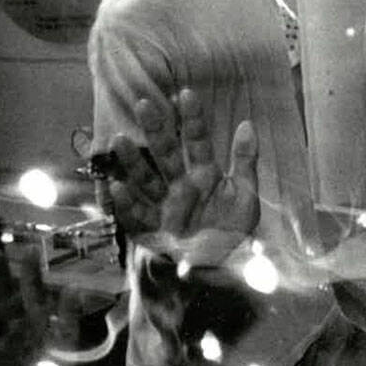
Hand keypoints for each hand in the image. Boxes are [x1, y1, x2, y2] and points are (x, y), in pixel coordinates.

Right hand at [110, 89, 258, 265]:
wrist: (216, 272)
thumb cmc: (230, 232)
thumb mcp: (245, 196)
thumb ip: (245, 162)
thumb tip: (247, 124)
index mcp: (204, 175)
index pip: (197, 141)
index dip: (192, 119)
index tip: (186, 94)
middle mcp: (180, 185)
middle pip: (166, 153)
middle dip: (156, 130)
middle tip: (145, 104)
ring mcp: (163, 205)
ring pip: (145, 178)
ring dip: (132, 160)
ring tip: (121, 139)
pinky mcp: (150, 227)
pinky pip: (135, 213)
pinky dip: (126, 201)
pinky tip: (118, 186)